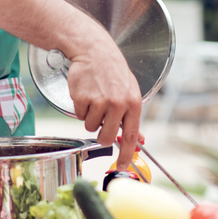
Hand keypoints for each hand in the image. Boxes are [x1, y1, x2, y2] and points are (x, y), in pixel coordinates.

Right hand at [63, 36, 142, 169]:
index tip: (123, 167)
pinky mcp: (82, 97)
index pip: (130, 136)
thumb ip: (132, 117)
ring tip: (94, 98)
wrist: (95, 51)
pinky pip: (79, 115)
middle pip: (105, 137)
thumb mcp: (129, 92)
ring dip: (90, 117)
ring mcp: (99, 101)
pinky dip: (80, 107)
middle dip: (100, 134)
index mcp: (133, 104)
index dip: (127, 155)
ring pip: (90, 126)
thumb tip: (138, 140)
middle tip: (100, 121)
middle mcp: (118, 104)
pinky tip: (86, 92)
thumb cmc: (113, 73)